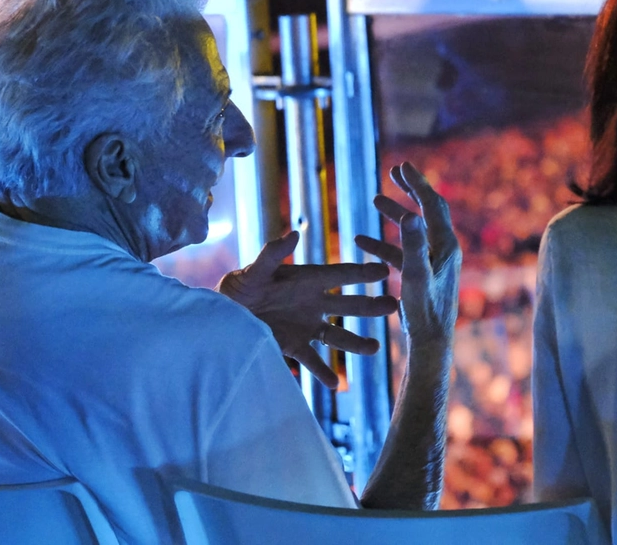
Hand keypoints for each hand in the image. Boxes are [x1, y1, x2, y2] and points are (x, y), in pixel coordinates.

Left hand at [218, 231, 398, 388]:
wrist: (222, 315)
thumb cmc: (239, 287)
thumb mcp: (254, 270)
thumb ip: (272, 254)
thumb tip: (294, 233)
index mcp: (306, 280)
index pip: (339, 275)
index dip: (361, 272)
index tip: (385, 269)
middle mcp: (312, 303)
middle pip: (348, 305)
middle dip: (370, 306)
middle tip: (394, 306)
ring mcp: (305, 326)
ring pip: (337, 335)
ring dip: (355, 343)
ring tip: (374, 349)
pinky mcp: (293, 346)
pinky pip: (312, 360)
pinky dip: (323, 372)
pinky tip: (335, 384)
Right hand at [355, 162, 460, 349]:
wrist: (431, 340)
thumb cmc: (424, 309)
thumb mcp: (415, 274)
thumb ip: (412, 244)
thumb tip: (410, 214)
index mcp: (445, 244)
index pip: (431, 204)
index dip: (416, 183)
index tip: (401, 166)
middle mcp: (443, 249)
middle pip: (427, 211)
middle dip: (410, 191)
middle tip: (394, 173)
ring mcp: (434, 262)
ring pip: (413, 230)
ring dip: (394, 215)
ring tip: (375, 201)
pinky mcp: (423, 275)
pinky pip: (403, 252)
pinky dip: (385, 244)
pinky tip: (362, 242)